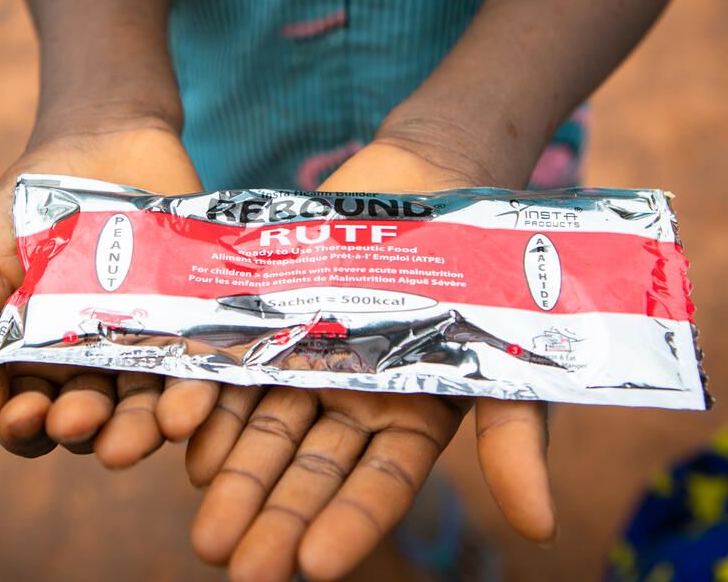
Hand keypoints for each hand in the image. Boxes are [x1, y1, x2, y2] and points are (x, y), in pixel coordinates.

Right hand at [0, 118, 219, 465]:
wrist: (98, 140)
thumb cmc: (23, 210)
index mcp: (36, 369)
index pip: (31, 423)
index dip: (24, 429)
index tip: (22, 413)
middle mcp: (94, 371)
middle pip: (92, 423)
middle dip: (86, 428)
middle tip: (80, 417)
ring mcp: (148, 349)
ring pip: (147, 407)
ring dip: (145, 428)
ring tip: (149, 428)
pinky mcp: (197, 324)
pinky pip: (202, 370)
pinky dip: (197, 396)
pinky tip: (188, 407)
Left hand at [183, 140, 555, 580]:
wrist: (432, 183)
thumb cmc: (483, 275)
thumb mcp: (509, 354)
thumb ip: (514, 439)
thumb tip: (544, 529)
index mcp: (409, 425)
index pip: (376, 487)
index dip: (348, 525)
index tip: (314, 567)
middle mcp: (349, 406)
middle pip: (307, 472)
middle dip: (273, 518)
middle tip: (232, 565)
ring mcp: (305, 364)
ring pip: (263, 430)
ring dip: (233, 478)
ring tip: (204, 529)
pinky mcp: (269, 322)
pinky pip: (233, 367)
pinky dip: (211, 402)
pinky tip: (184, 438)